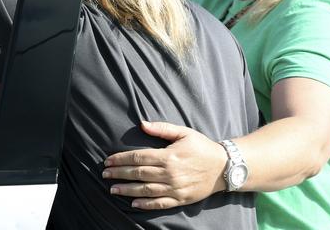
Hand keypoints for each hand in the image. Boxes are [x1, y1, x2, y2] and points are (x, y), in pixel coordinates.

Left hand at [102, 121, 227, 209]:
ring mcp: (175, 188)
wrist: (224, 167)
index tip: (108, 161)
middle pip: (138, 174)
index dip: (121, 159)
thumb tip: (141, 124)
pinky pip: (160, 203)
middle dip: (119, 174)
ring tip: (113, 189)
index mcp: (168, 156)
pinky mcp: (181, 199)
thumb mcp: (183, 132)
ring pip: (146, 190)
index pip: (138, 158)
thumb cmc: (202, 147)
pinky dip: (145, 204)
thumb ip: (161, 129)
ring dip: (127, 190)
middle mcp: (170, 173)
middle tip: (105, 174)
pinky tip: (133, 203)